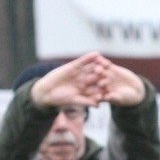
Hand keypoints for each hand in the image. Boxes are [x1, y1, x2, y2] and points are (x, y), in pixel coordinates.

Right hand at [30, 53, 144, 108]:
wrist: (47, 91)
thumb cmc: (60, 99)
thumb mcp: (74, 100)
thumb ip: (85, 102)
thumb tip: (98, 106)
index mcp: (86, 91)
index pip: (97, 89)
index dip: (104, 88)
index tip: (112, 87)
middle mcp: (85, 82)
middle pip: (96, 78)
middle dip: (103, 75)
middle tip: (112, 73)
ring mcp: (80, 74)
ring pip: (91, 68)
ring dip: (99, 64)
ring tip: (106, 61)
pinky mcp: (74, 66)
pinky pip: (83, 61)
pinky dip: (89, 57)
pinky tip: (96, 54)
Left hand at [95, 58, 145, 105]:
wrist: (135, 90)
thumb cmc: (127, 98)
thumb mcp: (120, 99)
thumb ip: (113, 98)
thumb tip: (107, 98)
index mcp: (100, 93)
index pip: (95, 92)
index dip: (94, 92)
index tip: (92, 92)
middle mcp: (101, 83)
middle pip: (95, 81)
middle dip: (94, 79)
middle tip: (91, 78)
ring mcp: (105, 75)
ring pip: (99, 71)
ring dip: (98, 69)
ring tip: (98, 68)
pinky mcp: (110, 68)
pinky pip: (105, 64)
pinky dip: (103, 61)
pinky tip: (100, 58)